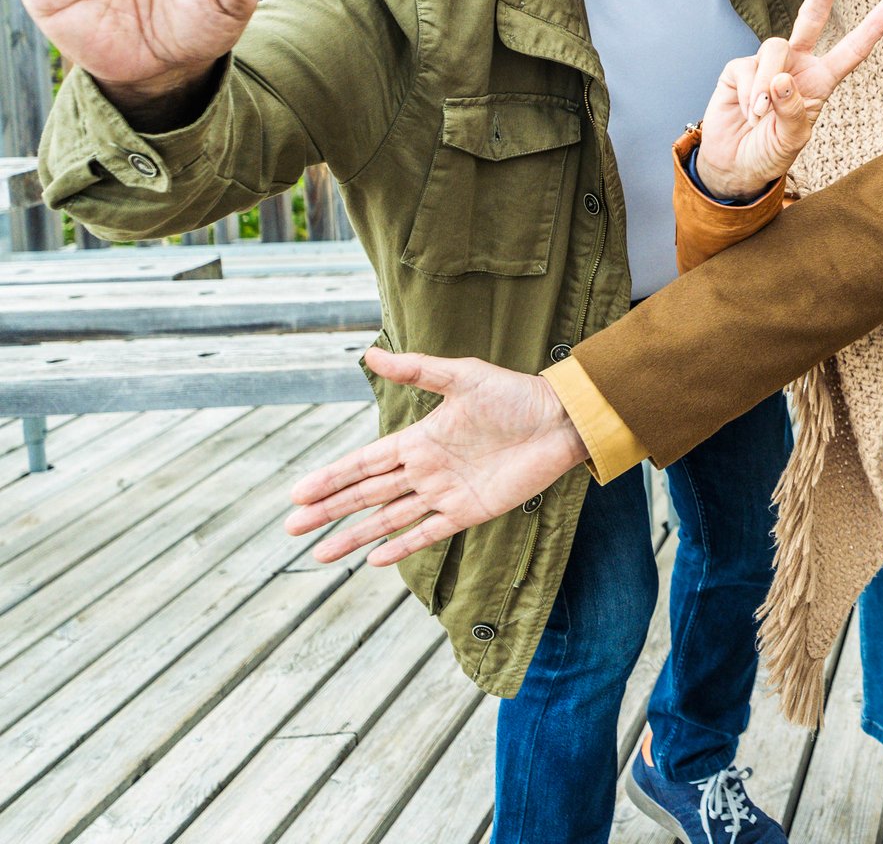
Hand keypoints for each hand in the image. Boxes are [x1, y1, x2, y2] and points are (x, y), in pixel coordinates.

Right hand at [287, 349, 590, 565]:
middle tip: (292, 526)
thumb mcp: (463, 376)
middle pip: (368, 494)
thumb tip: (369, 354)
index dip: (332, 477)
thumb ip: (417, 369)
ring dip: (355, 535)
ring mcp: (446, 493)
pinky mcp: (471, 511)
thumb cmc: (515, 394)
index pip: (365, 463)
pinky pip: (429, 532)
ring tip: (320, 553)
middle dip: (329, 511)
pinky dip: (402, 545)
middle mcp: (426, 469)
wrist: (561, 420)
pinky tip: (374, 559)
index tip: (298, 492)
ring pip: (389, 519)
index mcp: (419, 439)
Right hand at [693, 0, 882, 199]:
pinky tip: (747, 113)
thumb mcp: (791, 141)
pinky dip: (749, 95)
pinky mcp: (740, 69)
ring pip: (774, 48)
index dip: (874, 26)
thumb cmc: (770, 153)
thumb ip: (792, 111)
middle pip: (813, 17)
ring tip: (761, 115)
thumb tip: (781, 80)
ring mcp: (768, 65)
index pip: (853, 49)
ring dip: (767, 84)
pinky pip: (748, 69)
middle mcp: (797, 65)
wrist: (734, 165)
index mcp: (821, 80)